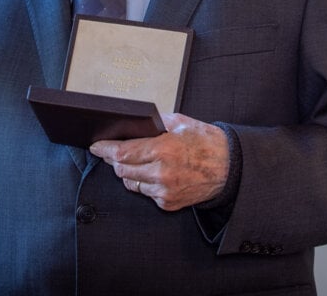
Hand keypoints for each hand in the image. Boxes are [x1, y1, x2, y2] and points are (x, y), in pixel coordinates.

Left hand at [90, 113, 228, 211]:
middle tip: (114, 152)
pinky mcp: (168, 203)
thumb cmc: (207, 142)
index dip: (105, 150)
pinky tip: (155, 173)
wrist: (229, 167)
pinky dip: (145, 183)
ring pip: (131, 183)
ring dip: (129, 172)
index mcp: (164, 149)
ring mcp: (164, 190)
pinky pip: (145, 192)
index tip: (96, 146)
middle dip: (115, 160)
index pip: (123, 153)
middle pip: (122, 169)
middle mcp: (161, 172)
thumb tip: (136, 123)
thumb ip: (157, 122)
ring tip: (140, 161)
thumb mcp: (182, 123)